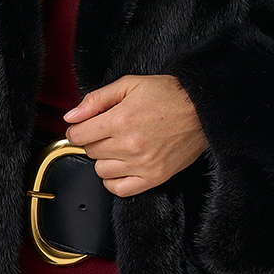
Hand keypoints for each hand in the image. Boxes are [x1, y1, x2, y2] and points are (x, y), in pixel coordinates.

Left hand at [62, 74, 208, 195]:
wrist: (202, 109)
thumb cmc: (169, 95)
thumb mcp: (129, 84)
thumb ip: (96, 99)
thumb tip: (72, 116)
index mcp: (121, 120)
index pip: (79, 135)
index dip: (77, 129)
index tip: (83, 127)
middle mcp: (129, 145)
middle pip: (90, 152)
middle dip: (94, 140)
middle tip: (107, 131)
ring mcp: (142, 164)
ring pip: (101, 171)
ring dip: (104, 159)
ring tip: (118, 146)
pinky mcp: (154, 177)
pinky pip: (119, 189)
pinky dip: (114, 180)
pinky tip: (121, 166)